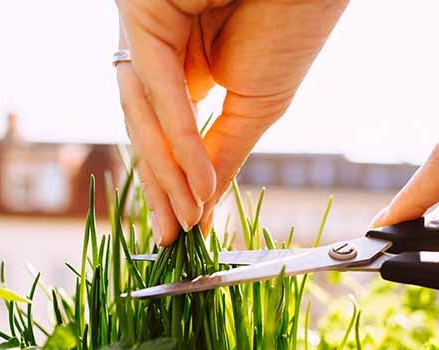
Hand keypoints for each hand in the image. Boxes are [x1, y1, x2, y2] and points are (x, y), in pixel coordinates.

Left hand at [116, 0, 347, 244]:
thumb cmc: (294, 23)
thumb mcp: (258, 106)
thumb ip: (224, 153)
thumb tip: (204, 204)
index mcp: (184, 69)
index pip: (166, 137)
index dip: (173, 187)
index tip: (181, 233)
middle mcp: (159, 52)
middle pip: (146, 131)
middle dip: (160, 189)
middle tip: (170, 239)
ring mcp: (147, 32)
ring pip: (144, 113)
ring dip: (168, 171)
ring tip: (188, 216)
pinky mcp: (144, 15)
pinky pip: (157, 85)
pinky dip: (179, 136)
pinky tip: (197, 180)